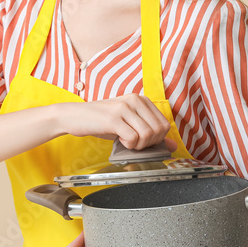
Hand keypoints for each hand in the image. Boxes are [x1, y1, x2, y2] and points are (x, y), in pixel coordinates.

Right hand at [55, 94, 176, 151]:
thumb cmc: (103, 122)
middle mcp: (135, 100)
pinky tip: (119, 141)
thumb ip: (151, 134)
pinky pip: (132, 138)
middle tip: (134, 144)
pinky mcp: (113, 118)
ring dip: (138, 146)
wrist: (74, 116)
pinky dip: (128, 145)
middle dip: (149, 144)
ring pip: (147, 134)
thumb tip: (173, 147)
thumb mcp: (130, 125)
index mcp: (142, 99)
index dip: (157, 139)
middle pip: (158, 130)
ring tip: (127, 142)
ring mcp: (124, 108)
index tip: (143, 141)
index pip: (165, 124)